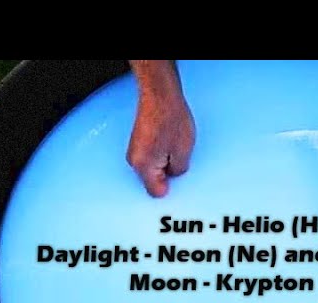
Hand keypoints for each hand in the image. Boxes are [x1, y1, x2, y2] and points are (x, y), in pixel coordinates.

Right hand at [127, 62, 194, 196]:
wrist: (160, 95)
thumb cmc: (171, 119)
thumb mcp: (183, 153)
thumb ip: (178, 172)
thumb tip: (174, 176)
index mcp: (144, 167)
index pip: (156, 192)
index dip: (171, 188)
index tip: (178, 180)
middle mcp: (134, 161)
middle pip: (153, 180)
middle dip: (167, 174)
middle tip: (179, 159)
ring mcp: (134, 150)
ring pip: (152, 168)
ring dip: (164, 162)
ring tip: (174, 146)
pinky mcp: (138, 142)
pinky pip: (150, 156)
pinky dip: (160, 153)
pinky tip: (168, 141)